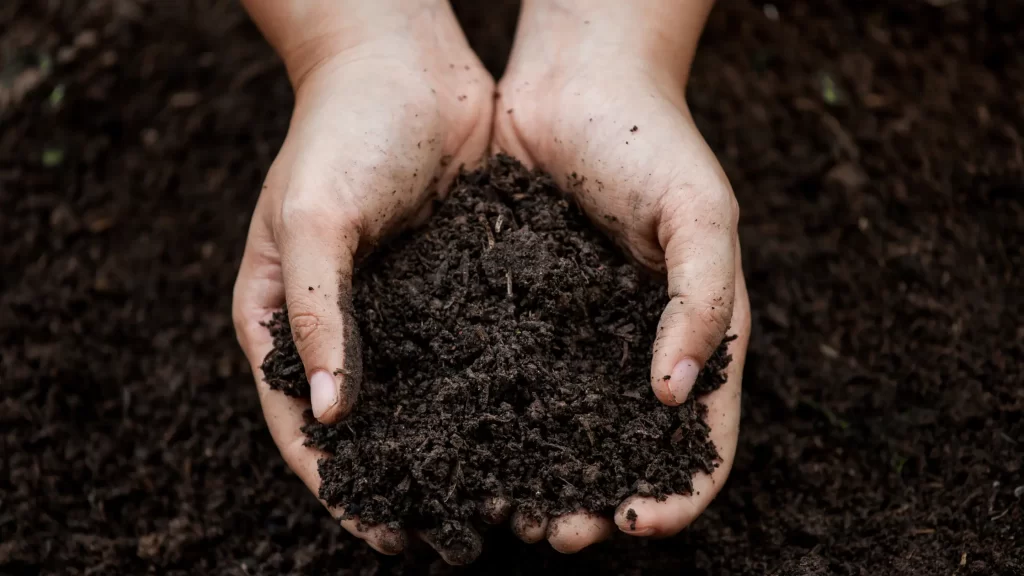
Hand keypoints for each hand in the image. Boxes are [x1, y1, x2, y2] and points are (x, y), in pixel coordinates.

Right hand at [231, 0, 492, 561]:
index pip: (303, 425)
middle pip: (367, 426)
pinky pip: (471, 355)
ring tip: (499, 500)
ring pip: (425, 399)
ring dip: (456, 449)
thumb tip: (333, 416)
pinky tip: (531, 429)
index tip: (384, 533)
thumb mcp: (313, 218)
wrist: (407, 63)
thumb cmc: (341, 130)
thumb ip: (317, 314)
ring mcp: (400, 310)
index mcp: (282, 318)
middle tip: (450, 537)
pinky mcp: (454, 288)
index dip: (340, 485)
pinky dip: (492, 395)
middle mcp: (342, 325)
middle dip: (404, 482)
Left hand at [491, 0, 750, 551]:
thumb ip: (702, 302)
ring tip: (506, 509)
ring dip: (540, 477)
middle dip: (596, 501)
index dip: (679, 491)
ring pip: (561, 428)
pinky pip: (510, 379)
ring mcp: (575, 336)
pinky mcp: (520, 314)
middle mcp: (634, 348)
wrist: (574, 82)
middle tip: (557, 533)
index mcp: (695, 335)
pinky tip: (466, 445)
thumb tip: (674, 398)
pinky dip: (496, 422)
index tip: (639, 522)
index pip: (702, 439)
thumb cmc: (652, 141)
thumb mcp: (702, 214)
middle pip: (624, 450)